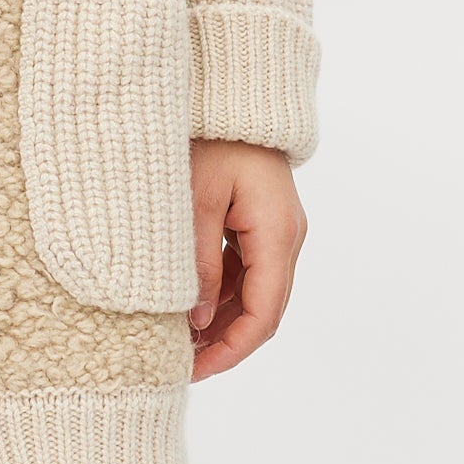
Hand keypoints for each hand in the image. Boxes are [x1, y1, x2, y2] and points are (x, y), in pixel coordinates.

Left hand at [189, 142, 304, 379]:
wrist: (228, 93)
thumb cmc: (209, 137)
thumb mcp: (193, 200)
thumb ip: (196, 263)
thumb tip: (195, 321)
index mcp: (276, 232)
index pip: (264, 312)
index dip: (233, 349)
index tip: (196, 370)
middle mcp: (286, 237)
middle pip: (263, 309)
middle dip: (225, 342)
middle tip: (180, 366)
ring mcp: (276, 230)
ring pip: (253, 294)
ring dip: (220, 321)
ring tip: (177, 343)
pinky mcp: (260, 224)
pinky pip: (244, 272)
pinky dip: (218, 295)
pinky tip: (186, 308)